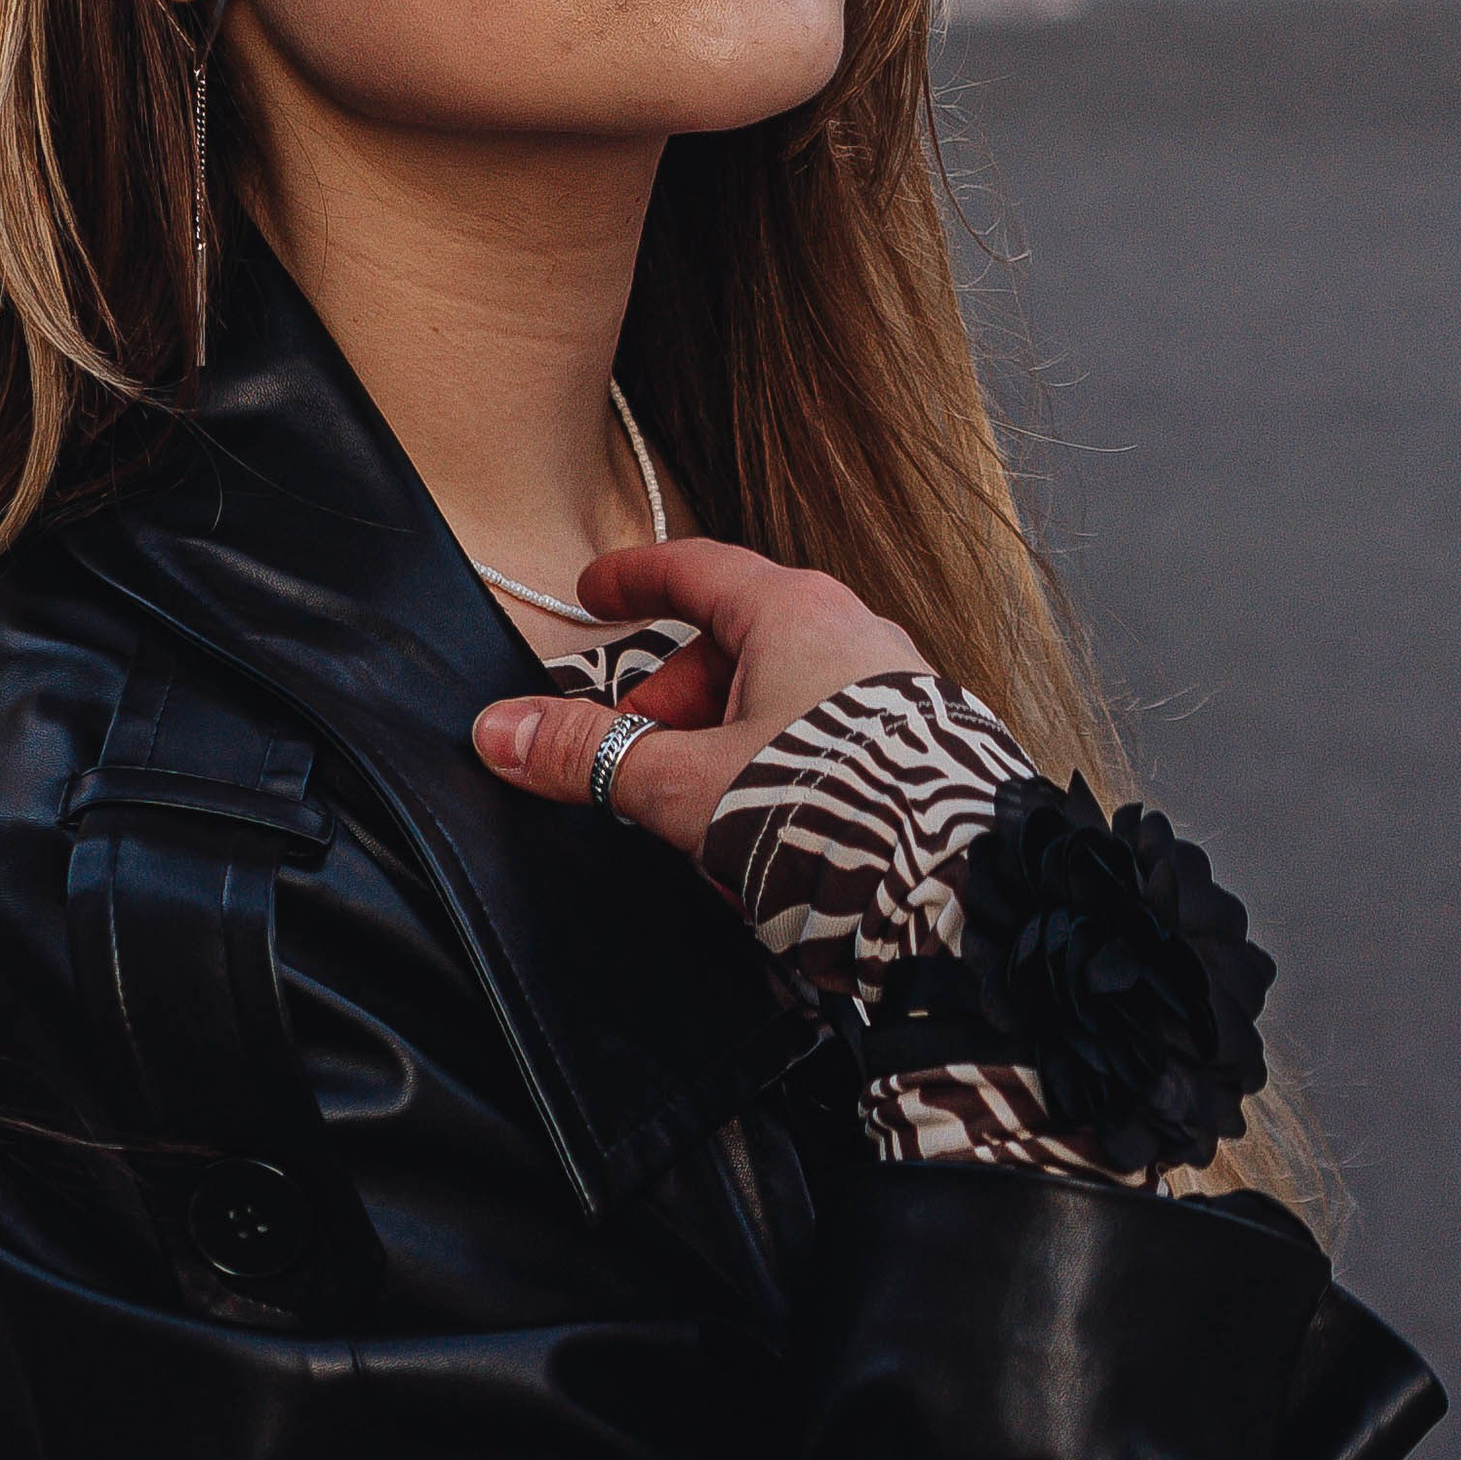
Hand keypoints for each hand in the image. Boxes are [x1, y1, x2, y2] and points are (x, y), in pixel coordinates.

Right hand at [471, 537, 921, 859]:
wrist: (955, 889)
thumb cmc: (834, 817)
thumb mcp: (686, 787)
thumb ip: (593, 757)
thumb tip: (505, 730)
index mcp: (795, 614)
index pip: (696, 570)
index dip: (635, 580)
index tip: (595, 591)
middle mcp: (853, 633)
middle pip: (736, 640)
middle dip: (674, 698)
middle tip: (632, 755)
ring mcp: (892, 689)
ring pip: (781, 693)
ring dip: (725, 740)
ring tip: (699, 814)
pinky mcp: (914, 747)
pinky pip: (826, 735)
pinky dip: (779, 765)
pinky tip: (765, 834)